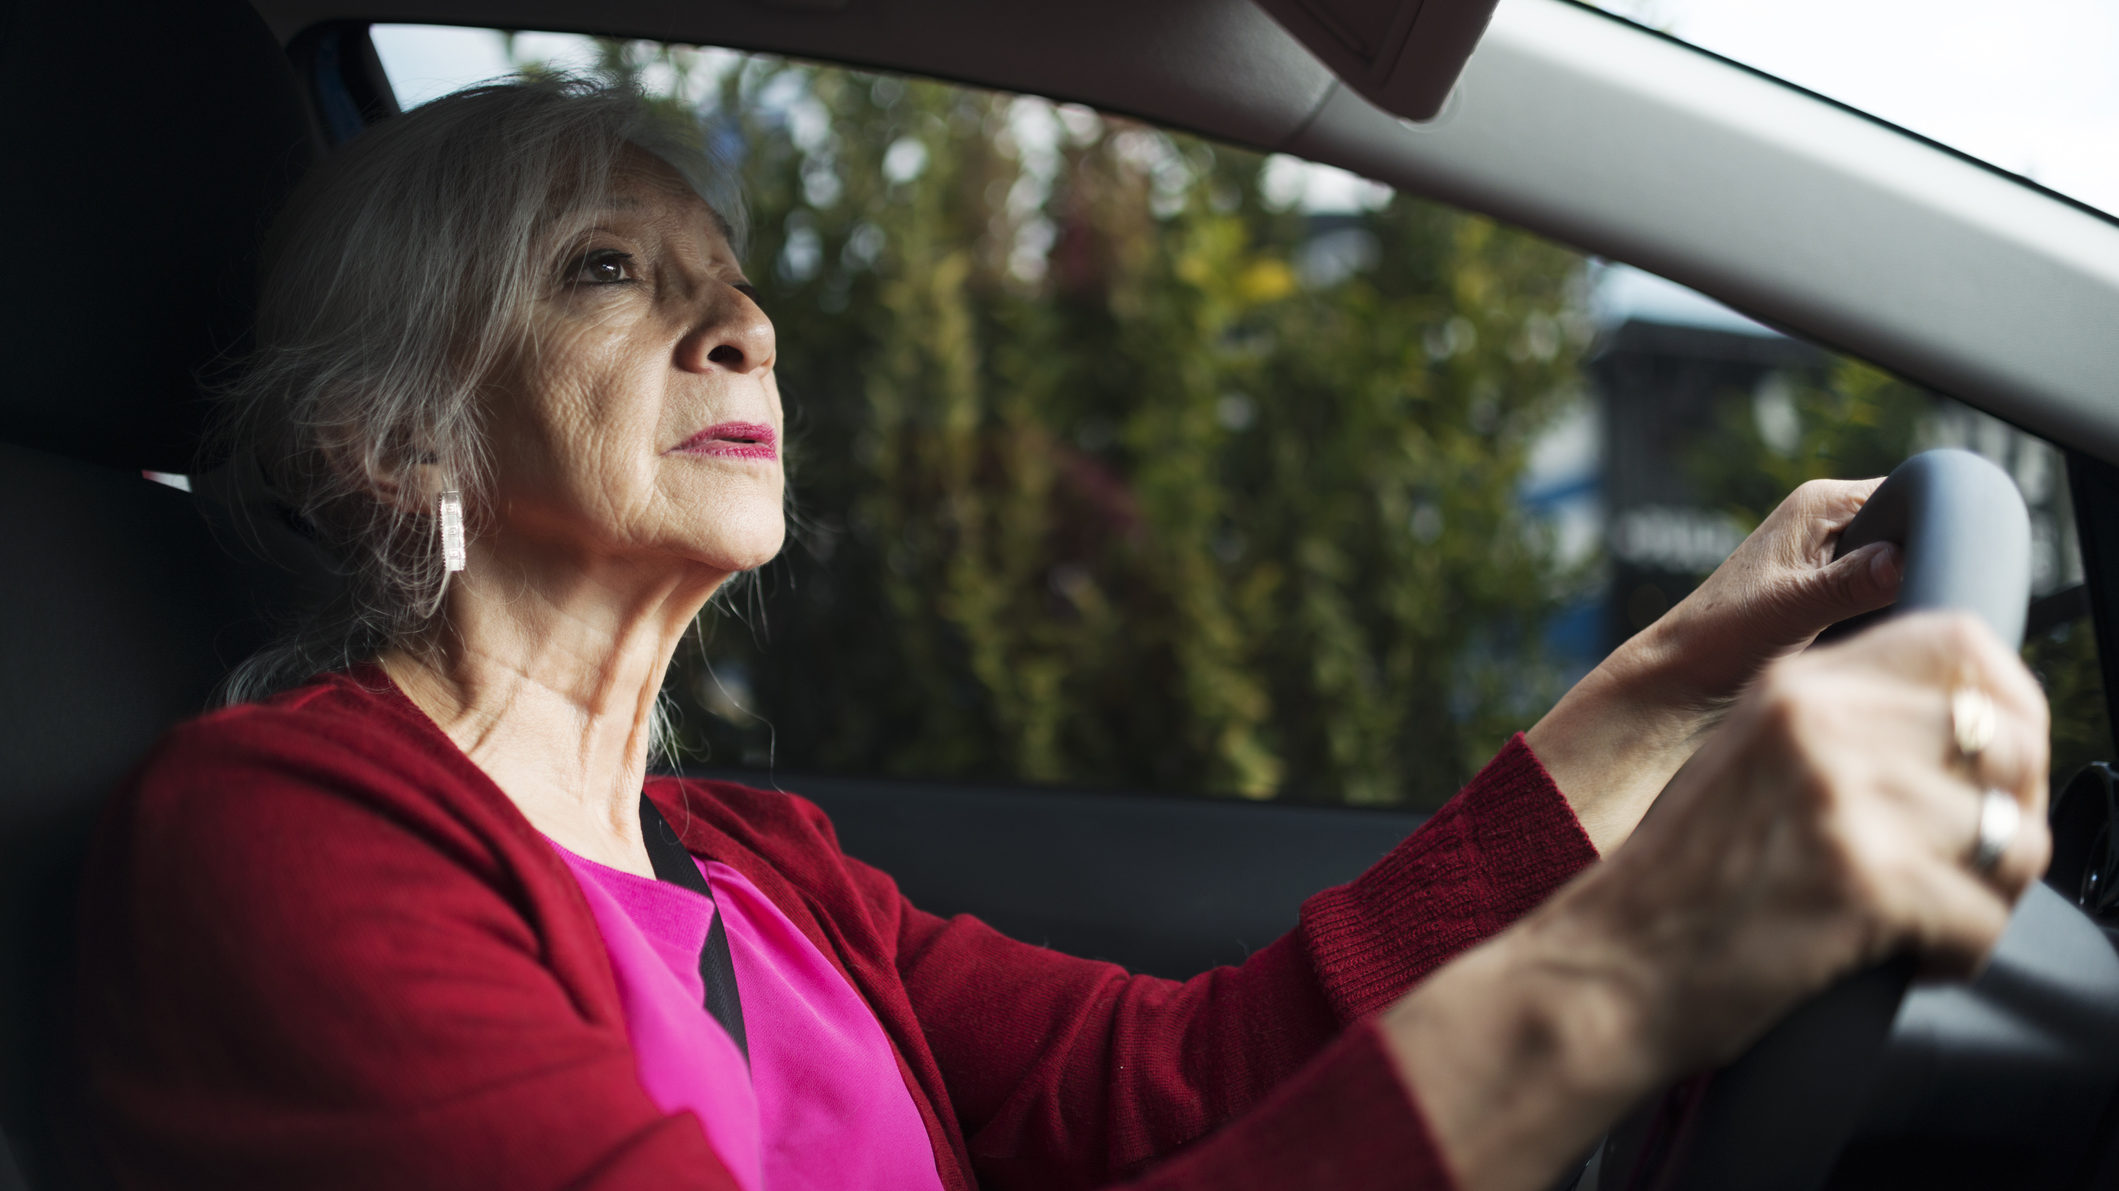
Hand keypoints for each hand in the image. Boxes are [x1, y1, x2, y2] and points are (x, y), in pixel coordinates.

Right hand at [1385, 612, 2049, 1190]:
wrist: (1608, 968)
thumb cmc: (1676, 884)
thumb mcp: (1746, 762)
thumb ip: (1837, 730)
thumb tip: (1965, 738)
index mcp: (1793, 686)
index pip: (1961, 645)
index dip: (2009, 704)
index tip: (1997, 764)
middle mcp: (1820, 725)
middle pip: (2009, 741)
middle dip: (2012, 811)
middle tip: (1971, 862)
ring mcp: (1842, 801)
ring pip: (2012, 837)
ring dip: (1991, 892)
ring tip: (1936, 918)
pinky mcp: (1861, 883)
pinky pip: (1984, 918)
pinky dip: (1960, 954)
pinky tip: (1913, 959)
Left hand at [1530, 478, 1902, 850]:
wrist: (1680, 676)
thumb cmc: (1720, 637)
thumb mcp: (1791, 610)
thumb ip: (1850, 585)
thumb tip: (1904, 559)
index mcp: (1820, 503)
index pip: (1911, 492)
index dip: (1938, 528)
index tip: (1958, 567)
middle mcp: (1827, 519)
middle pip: (1912, 531)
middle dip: (1926, 565)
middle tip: (1936, 607)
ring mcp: (1828, 555)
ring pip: (1899, 565)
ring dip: (1908, 593)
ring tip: (1914, 627)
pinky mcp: (1828, 588)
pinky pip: (1881, 591)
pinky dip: (1889, 613)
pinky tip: (1893, 639)